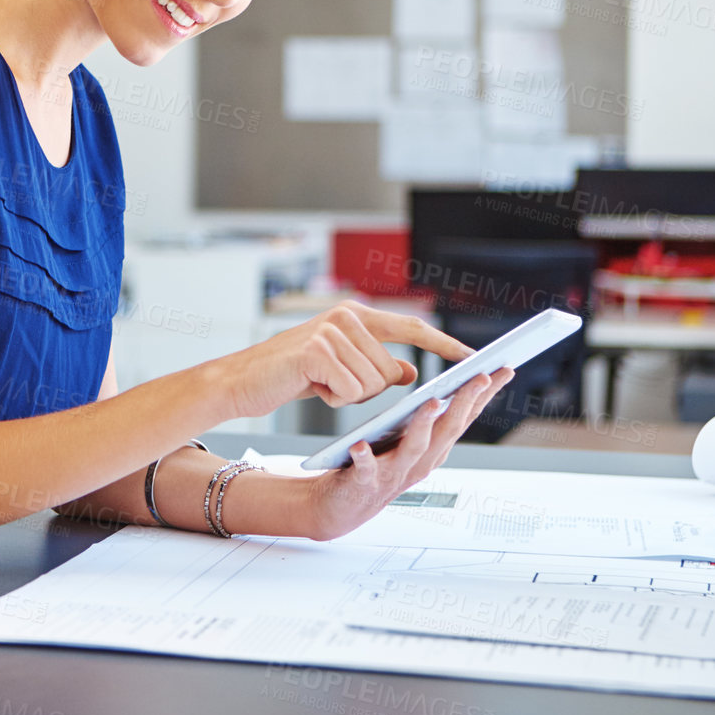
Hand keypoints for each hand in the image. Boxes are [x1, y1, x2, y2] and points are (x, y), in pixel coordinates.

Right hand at [209, 300, 477, 420]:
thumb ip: (376, 364)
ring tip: (317, 383)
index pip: (411, 328)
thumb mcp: (340, 368)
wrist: (241, 381)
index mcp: (355, 315)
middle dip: (367, 389)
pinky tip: (309, 386)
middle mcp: (346, 316)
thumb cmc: (290, 375)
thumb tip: (411, 371)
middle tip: (331, 384)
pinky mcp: (317, 351)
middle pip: (390, 370)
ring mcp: (331, 330)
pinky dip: (332, 399)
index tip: (473, 357)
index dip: (443, 344)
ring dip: (346, 395)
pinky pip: (350, 391)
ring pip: (372, 384)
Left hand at [301, 365, 514, 541]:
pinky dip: (365, 457)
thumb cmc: (375, 467)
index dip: (485, 395)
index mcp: (432, 450)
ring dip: (426, 425)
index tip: (504, 369)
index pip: (464, 418)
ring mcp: (394, 474)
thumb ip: (423, 422)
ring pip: (415, 448)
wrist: (342, 508)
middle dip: (466, 402)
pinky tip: (359, 445)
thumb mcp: (406, 443)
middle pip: (448, 430)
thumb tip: (442, 390)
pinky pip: (366, 469)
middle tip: (481, 375)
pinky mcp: (364, 483)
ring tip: (432, 402)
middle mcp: (420, 463)